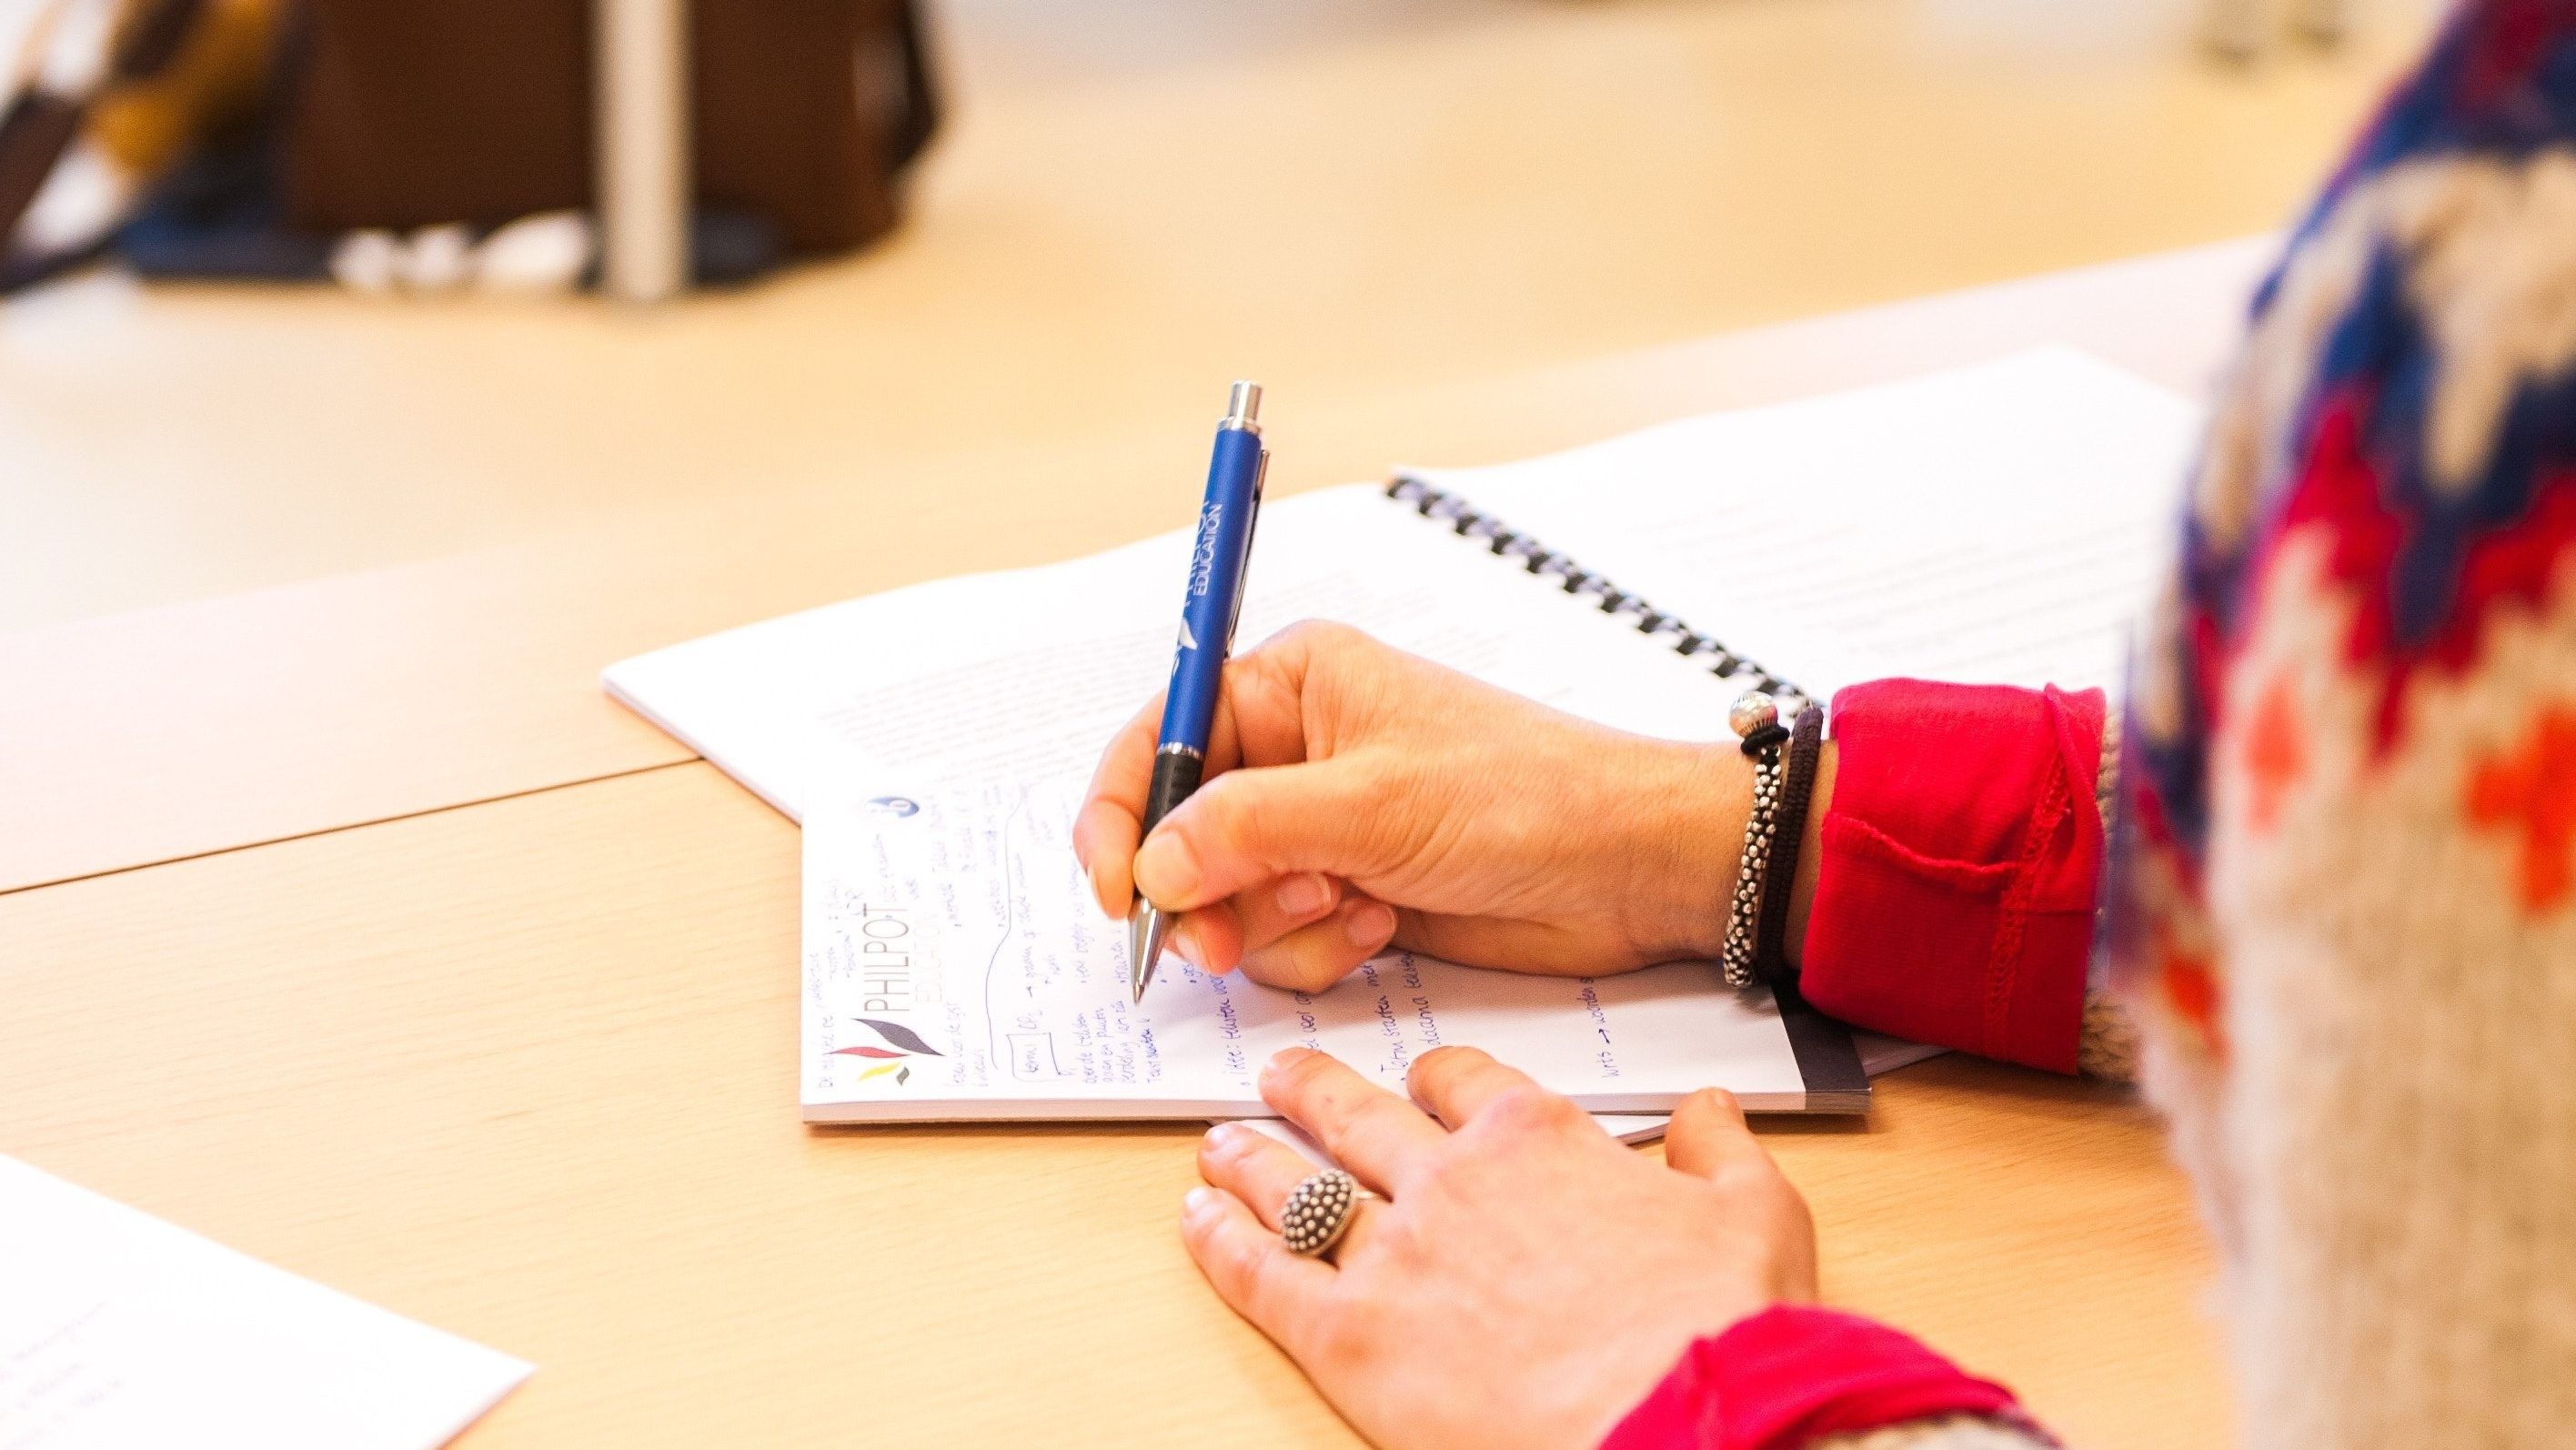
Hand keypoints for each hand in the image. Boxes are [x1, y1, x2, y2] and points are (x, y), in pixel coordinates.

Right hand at [1074, 621, 1767, 991]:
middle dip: (1203, 894)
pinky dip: (1315, 948)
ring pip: (1225, 899)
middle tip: (1225, 942)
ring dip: (1272, 925)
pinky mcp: (1347, 890)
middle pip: (1179, 833)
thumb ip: (1246, 829)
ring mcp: (1320, 827)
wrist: (1630, 868)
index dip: (1121, 814)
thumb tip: (1151, 864)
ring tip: (1348, 908)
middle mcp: (1293, 750)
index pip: (1158, 738)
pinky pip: (1277, 939)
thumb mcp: (1372, 805)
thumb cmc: (1525, 797)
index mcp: (1290, 684)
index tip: (1119, 891)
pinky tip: (1380, 927)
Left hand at [1182, 1046, 1816, 1449]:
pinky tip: (1196, 1219)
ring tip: (1219, 1142)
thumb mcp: (1756, 1212)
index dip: (1434, 1079)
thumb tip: (1711, 1109)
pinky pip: (1262, 1274)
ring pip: (1297, 1183)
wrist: (1687, 1425)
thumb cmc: (1724, 1329)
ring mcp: (1395, 1254)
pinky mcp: (1351, 1337)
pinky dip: (1220, 1242)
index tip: (1420, 1080)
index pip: (1464, 1083)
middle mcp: (1453, 1179)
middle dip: (1313, 1090)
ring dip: (1251, 1158)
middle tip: (1281, 1075)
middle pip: (1360, 1115)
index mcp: (1539, 1138)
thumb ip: (1719, 1148)